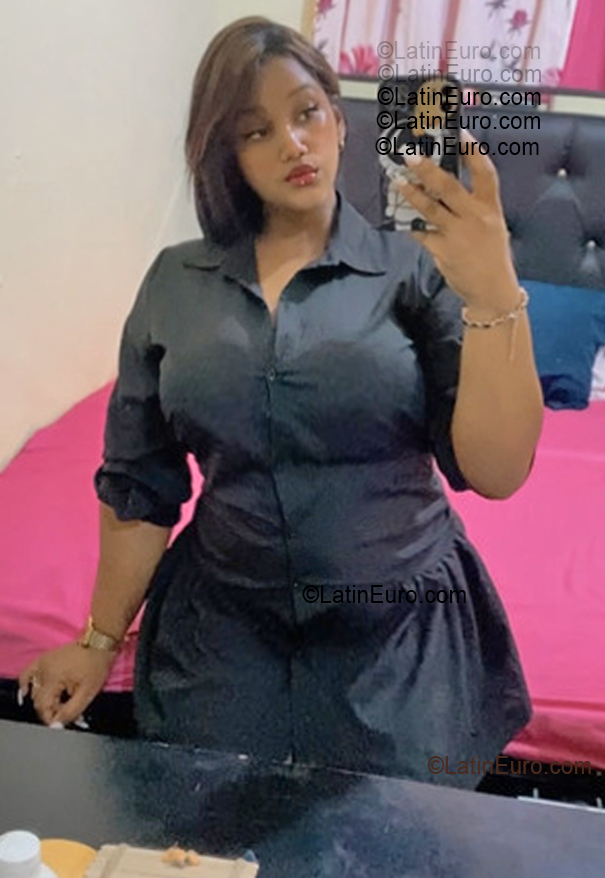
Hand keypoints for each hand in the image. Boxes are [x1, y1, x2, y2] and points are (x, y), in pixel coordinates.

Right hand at [18, 643, 116, 726]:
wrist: (99, 643)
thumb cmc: (96, 665)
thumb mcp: (88, 693)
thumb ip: (71, 712)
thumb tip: (56, 725)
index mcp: (53, 678)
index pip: (43, 707)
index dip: (52, 718)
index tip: (62, 722)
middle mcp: (43, 670)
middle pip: (38, 700)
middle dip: (51, 710)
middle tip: (66, 712)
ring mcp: (41, 663)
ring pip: (34, 690)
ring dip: (44, 700)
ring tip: (61, 702)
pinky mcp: (43, 659)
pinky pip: (27, 674)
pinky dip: (25, 684)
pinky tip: (26, 693)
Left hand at [398, 130, 519, 311]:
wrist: (492, 290)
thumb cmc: (492, 255)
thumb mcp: (493, 226)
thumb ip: (474, 206)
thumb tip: (447, 186)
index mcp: (491, 208)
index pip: (485, 173)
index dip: (472, 151)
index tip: (459, 131)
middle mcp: (475, 217)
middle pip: (449, 187)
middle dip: (428, 169)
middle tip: (410, 153)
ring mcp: (457, 234)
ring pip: (429, 208)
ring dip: (411, 193)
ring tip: (396, 181)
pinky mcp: (442, 251)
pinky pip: (420, 232)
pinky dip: (408, 223)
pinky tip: (398, 213)